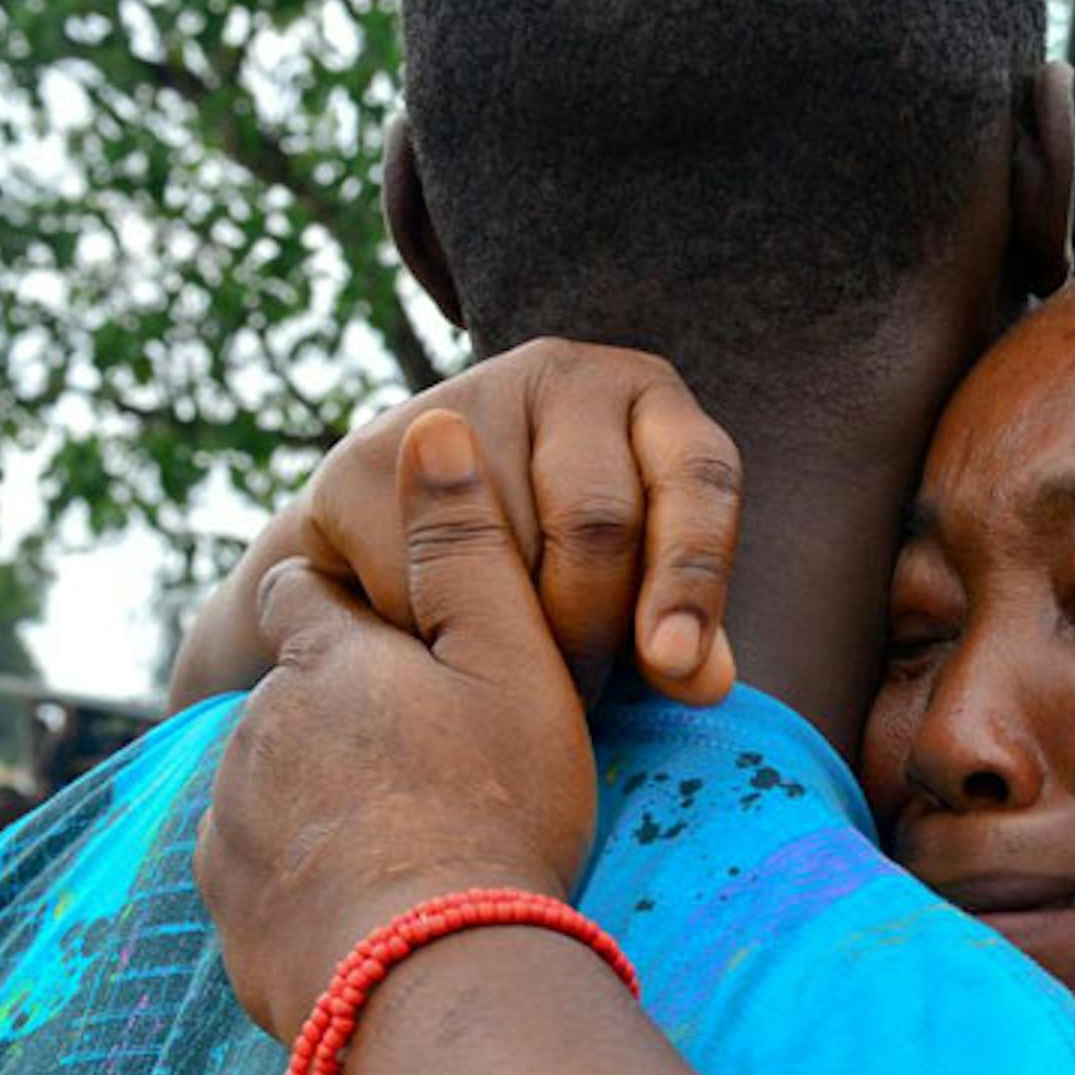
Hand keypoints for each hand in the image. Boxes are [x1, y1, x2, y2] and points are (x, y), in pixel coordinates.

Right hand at [169, 339, 742, 710]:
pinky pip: (417, 576)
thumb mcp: (637, 588)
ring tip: (503, 670)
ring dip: (506, 643)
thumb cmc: (558, 571)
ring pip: (505, 556)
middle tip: (575, 697)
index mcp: (652, 404)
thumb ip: (674, 628)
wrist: (407, 540)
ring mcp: (462, 403)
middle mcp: (565, 377)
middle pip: (597, 522)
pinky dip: (431, 636)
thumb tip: (706, 681)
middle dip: (590, 633)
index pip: (697, 481)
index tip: (675, 668)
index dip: (692, 578)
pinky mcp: (369, 458)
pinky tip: (432, 642)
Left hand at [200, 413, 601, 1042]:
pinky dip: (303, 883)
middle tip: (420, 768)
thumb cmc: (494, 807)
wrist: (435, 973)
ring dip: (318, 805)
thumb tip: (430, 426)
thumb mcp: (513, 664)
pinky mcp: (229, 912)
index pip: (303, 597)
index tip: (383, 638)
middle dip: (334, 721)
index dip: (340, 609)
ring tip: (402, 851)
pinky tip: (368, 911)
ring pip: (269, 790)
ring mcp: (232, 824)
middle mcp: (257, 730)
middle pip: (287, 703)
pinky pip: (262, 879)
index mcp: (327, 660)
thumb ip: (470, 550)